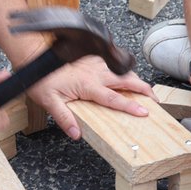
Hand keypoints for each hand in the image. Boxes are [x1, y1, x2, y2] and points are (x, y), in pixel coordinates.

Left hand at [25, 54, 154, 139]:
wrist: (35, 56)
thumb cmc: (42, 79)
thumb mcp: (49, 102)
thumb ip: (64, 118)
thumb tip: (77, 133)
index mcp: (87, 85)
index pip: (114, 98)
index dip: (130, 106)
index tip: (144, 112)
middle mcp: (96, 72)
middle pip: (127, 80)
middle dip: (144, 90)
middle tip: (155, 101)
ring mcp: (96, 63)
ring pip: (123, 71)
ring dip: (136, 80)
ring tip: (146, 92)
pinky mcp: (94, 58)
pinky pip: (114, 65)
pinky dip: (125, 72)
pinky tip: (127, 78)